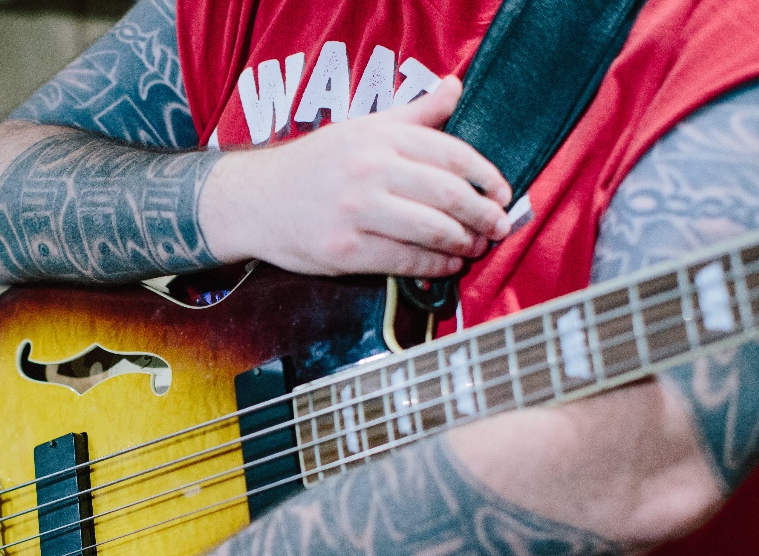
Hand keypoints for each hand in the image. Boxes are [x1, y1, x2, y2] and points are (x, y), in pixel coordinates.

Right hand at [200, 74, 511, 277]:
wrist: (255, 200)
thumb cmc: (314, 164)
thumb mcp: (362, 128)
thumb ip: (414, 113)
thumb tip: (455, 87)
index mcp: (379, 137)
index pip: (450, 154)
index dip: (486, 177)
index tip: (503, 193)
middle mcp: (369, 170)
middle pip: (448, 194)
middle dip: (483, 215)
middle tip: (499, 227)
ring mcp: (356, 211)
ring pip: (432, 230)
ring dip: (464, 243)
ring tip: (476, 247)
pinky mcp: (345, 250)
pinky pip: (406, 261)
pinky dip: (435, 266)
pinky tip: (447, 265)